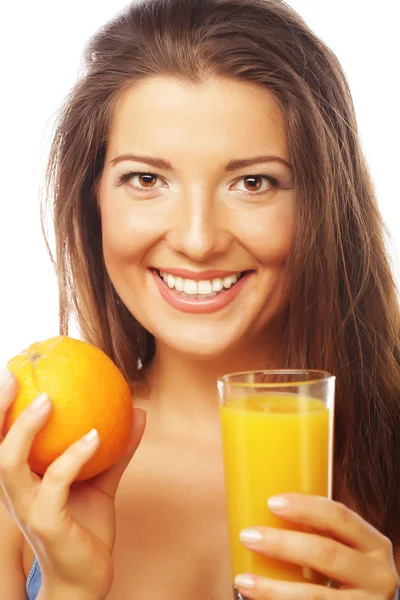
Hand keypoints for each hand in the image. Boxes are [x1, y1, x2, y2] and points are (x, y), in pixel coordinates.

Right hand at [0, 369, 145, 598]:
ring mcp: (27, 508)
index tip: (14, 369)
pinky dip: (73, 457)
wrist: (86, 580)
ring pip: (10, 464)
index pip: (3, 437)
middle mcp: (16, 492)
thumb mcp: (101, 482)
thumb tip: (139, 412)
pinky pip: (55, 484)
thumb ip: (117, 450)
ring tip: (48, 401)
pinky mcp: (46, 524)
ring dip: (26, 430)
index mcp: (24, 479)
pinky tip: (97, 436)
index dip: (2, 407)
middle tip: (15, 373)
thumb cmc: (85, 529)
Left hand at [234, 494, 398, 598]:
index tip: (271, 502)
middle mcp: (378, 574)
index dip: (306, 507)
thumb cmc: (342, 573)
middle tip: (248, 536)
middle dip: (282, 544)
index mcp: (373, 543)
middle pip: (326, 553)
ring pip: (315, 596)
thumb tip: (260, 505)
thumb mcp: (343, 549)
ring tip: (243, 580)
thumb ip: (317, 532)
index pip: (340, 516)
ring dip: (274, 589)